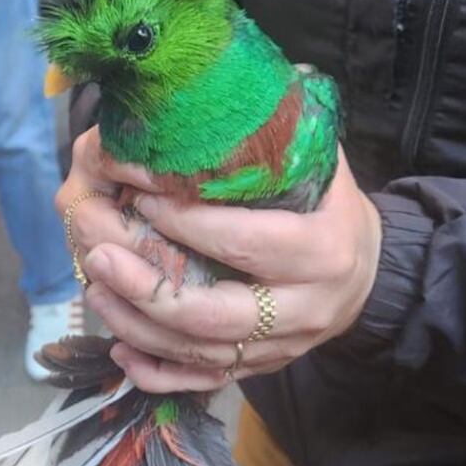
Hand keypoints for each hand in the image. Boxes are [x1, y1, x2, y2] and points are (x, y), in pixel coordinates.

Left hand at [58, 132, 382, 392]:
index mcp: (320, 251)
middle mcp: (303, 309)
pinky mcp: (262, 370)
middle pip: (214, 315)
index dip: (184, 221)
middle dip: (147, 287)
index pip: (242, 241)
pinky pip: (203, 384)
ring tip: (94, 287)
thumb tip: (223, 82)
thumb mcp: (323, 166)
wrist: (372, 275)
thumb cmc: (333, 209)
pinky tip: (119, 352)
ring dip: (138, 325)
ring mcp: (281, 348)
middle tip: (98, 253)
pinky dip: (157, 373)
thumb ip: (276, 135)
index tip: (137, 192)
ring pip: (200, 354)